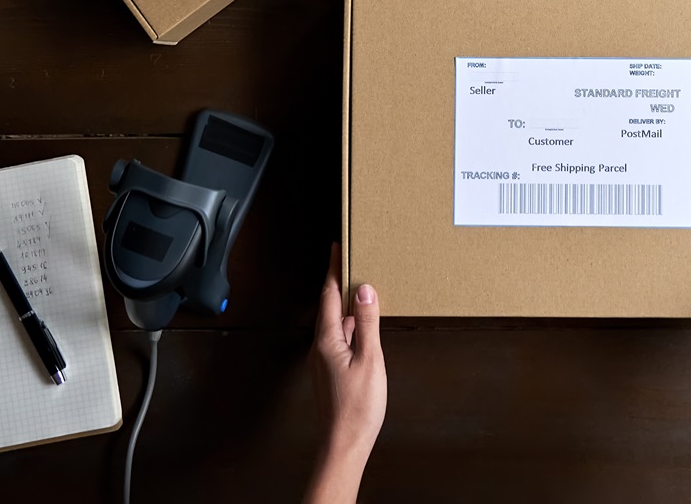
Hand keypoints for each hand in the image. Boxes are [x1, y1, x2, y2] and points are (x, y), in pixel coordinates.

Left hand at [313, 244, 386, 468]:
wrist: (344, 443)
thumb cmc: (358, 406)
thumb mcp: (370, 359)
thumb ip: (368, 323)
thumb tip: (365, 290)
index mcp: (327, 339)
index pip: (329, 295)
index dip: (333, 270)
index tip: (336, 248)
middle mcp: (320, 346)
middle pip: (329, 306)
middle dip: (338, 282)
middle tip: (349, 260)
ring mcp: (324, 359)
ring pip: (334, 321)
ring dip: (345, 303)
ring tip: (359, 287)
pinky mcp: (330, 369)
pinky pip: (338, 336)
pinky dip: (349, 323)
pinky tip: (361, 325)